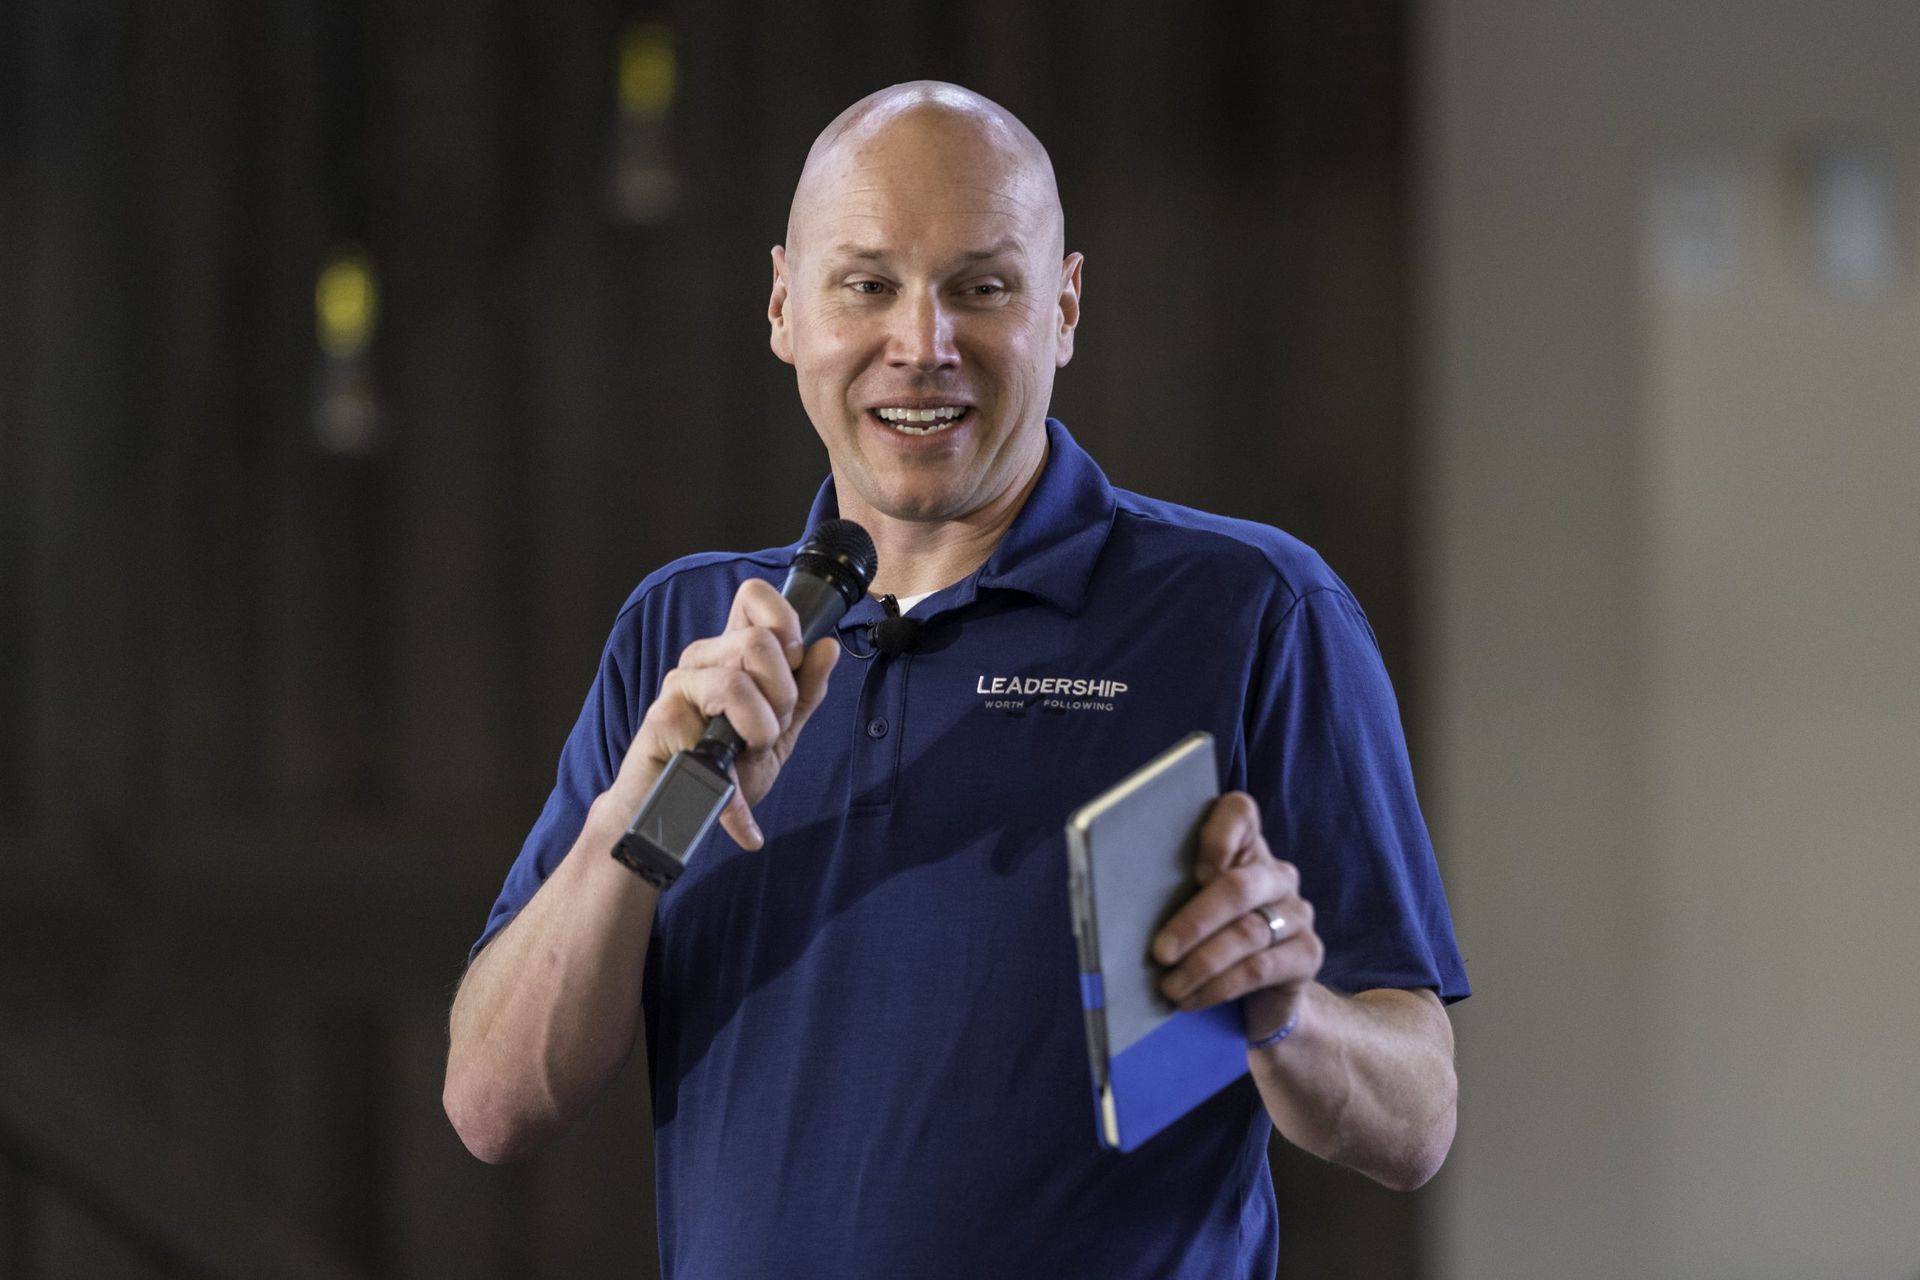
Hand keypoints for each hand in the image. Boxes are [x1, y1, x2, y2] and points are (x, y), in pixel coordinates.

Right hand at [602, 578, 839, 850]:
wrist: (677, 812)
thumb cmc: (725, 767)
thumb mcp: (779, 729)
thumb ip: (806, 689)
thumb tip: (828, 647)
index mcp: (731, 650)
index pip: (755, 597)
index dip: (785, 622)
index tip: (792, 665)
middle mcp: (703, 657)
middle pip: (759, 641)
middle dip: (782, 694)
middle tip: (770, 728)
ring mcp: (680, 684)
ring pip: (737, 683)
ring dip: (760, 728)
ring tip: (749, 750)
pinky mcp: (662, 718)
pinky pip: (713, 731)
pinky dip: (737, 767)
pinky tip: (733, 785)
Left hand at [1151, 792, 1323, 1041]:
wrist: (1257, 998)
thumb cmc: (1205, 942)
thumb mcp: (1183, 912)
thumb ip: (1166, 892)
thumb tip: (1116, 901)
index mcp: (1243, 847)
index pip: (1239, 812)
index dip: (1217, 833)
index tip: (1194, 869)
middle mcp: (1276, 874)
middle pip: (1237, 886)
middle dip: (1193, 922)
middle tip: (1159, 952)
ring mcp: (1296, 912)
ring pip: (1247, 933)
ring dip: (1201, 964)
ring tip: (1169, 986)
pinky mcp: (1307, 953)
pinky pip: (1260, 968)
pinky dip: (1219, 986)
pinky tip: (1191, 999)